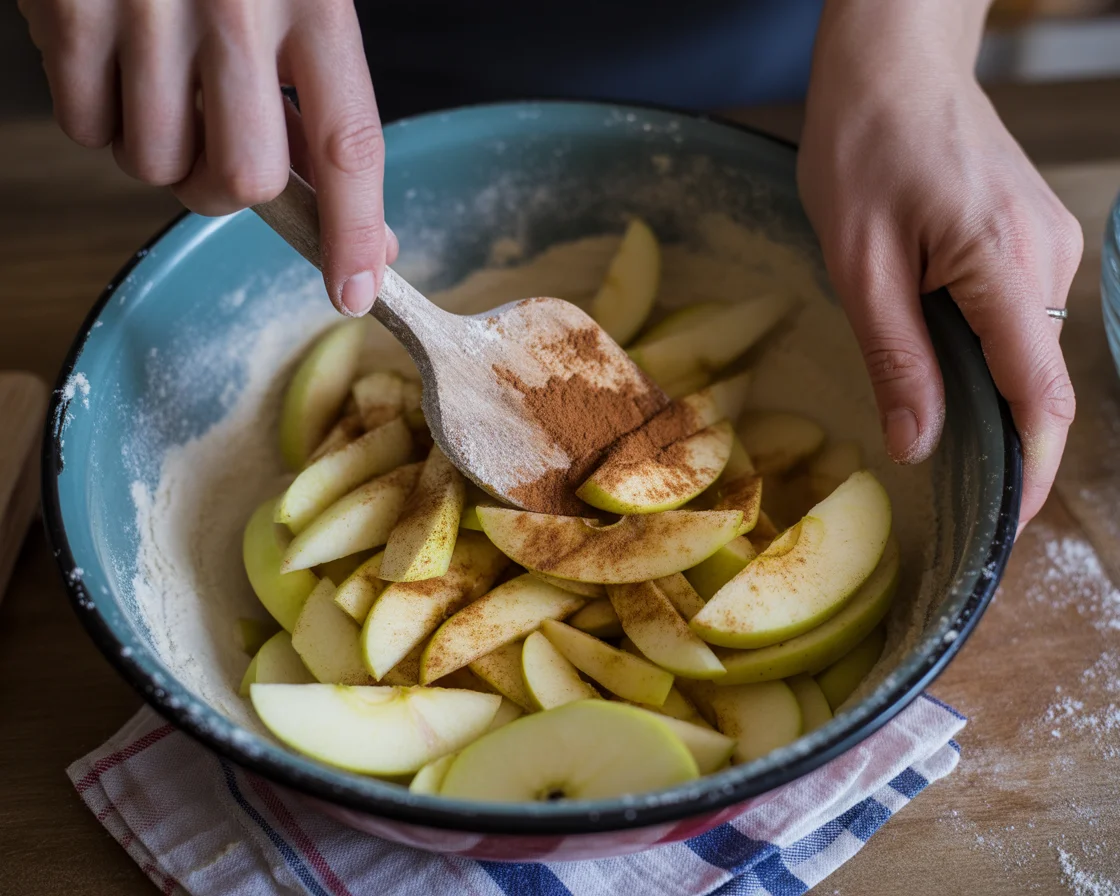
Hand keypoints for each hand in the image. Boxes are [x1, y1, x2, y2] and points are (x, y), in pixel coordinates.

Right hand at [19, 0, 395, 316]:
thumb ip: (319, 103)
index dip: (353, 230)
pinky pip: (86, 130)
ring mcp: (146, 6)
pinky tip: (111, 63)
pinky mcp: (69, 7)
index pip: (349, 144)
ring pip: (158, 165)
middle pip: (243, 179)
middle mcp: (236, 7)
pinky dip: (98, 120)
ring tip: (160, 87)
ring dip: (161, 153)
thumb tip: (353, 221)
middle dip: (229, 193)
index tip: (356, 290)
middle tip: (215, 153)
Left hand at [799, 0, 1081, 531]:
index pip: (1038, 395)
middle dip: (1001, 443)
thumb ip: (895, 356)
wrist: (894, 62)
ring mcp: (1048, 247)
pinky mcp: (1032, 240)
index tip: (1005, 528)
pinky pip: (1015, 319)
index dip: (1027, 471)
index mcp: (1003, 264)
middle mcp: (1047, 259)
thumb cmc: (864, 145)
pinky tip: (931, 348)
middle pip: (1038, 382)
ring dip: (984, 393)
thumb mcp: (857, 262)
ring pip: (1026, 353)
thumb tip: (921, 443)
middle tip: (949, 490)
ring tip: (921, 406)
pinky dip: (982, 352)